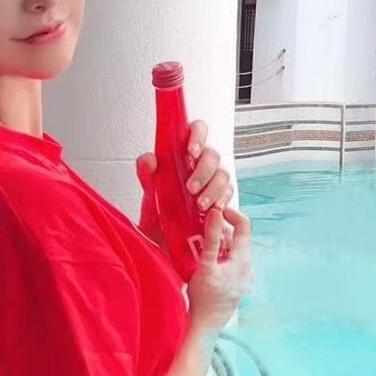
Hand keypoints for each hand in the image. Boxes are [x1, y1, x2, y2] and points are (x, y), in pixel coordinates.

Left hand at [136, 120, 234, 245]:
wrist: (166, 243)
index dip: (198, 135)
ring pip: (223, 174)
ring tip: (200, 205)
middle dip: (204, 170)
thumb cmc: (158, 213)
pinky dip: (222, 200)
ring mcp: (213, 181)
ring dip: (213, 188)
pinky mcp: (222, 199)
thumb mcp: (149, 196)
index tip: (190, 151)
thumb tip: (149, 159)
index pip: (197, 131)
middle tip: (190, 188)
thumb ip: (146, 176)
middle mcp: (200, 165)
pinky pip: (229, 193)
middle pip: (213, 155)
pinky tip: (213, 210)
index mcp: (183, 156)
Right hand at [187, 207, 251, 334]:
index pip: (244, 226)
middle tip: (201, 229)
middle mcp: (247, 267)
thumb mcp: (205, 264)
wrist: (205, 326)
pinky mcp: (237, 284)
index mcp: (243, 261)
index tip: (215, 211)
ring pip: (233, 251)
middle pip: (237, 239)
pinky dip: (219, 256)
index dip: (231, 214)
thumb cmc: (204, 298)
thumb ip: (211, 237)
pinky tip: (205, 261)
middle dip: (220, 231)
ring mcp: (243, 277)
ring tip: (199, 246)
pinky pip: (230, 262)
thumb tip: (215, 213)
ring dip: (218, 244)